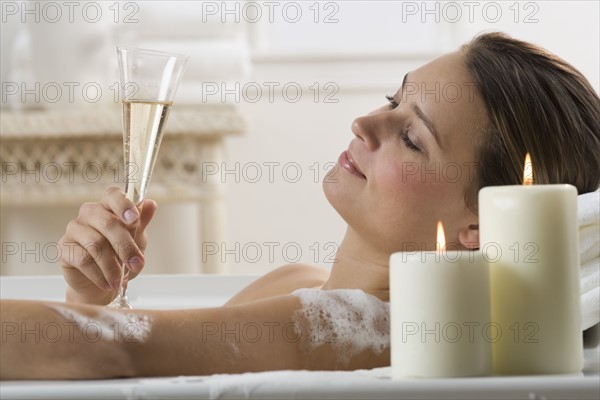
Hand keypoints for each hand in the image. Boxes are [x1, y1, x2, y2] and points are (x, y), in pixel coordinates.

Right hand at [58, 187, 156, 304]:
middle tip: (136, 264)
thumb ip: (141, 222)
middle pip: (108, 223)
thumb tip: (151, 204)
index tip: (134, 219)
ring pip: (96, 244)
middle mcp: (89, 213)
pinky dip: (99, 274)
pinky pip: (83, 260)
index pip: (113, 195)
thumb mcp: (137, 239)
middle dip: (126, 246)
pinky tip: (107, 283)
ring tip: (119, 280)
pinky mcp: (65, 248)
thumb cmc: (120, 256)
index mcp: (108, 206)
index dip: (123, 204)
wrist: (104, 282)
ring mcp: (74, 229)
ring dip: (112, 266)